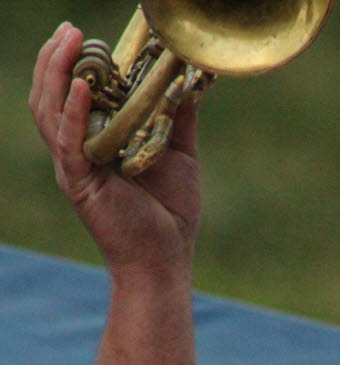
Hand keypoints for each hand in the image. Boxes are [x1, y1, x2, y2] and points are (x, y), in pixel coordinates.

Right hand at [29, 23, 201, 277]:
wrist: (165, 260)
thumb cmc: (170, 215)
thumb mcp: (179, 157)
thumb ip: (177, 121)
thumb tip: (189, 84)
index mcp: (94, 145)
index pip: (72, 96)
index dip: (73, 64)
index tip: (84, 35)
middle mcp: (77, 153)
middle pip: (51, 96)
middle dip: (55, 59)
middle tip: (69, 28)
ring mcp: (75, 168)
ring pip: (50, 112)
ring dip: (56, 74)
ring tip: (67, 42)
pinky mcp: (82, 183)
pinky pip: (69, 142)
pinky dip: (73, 112)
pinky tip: (82, 87)